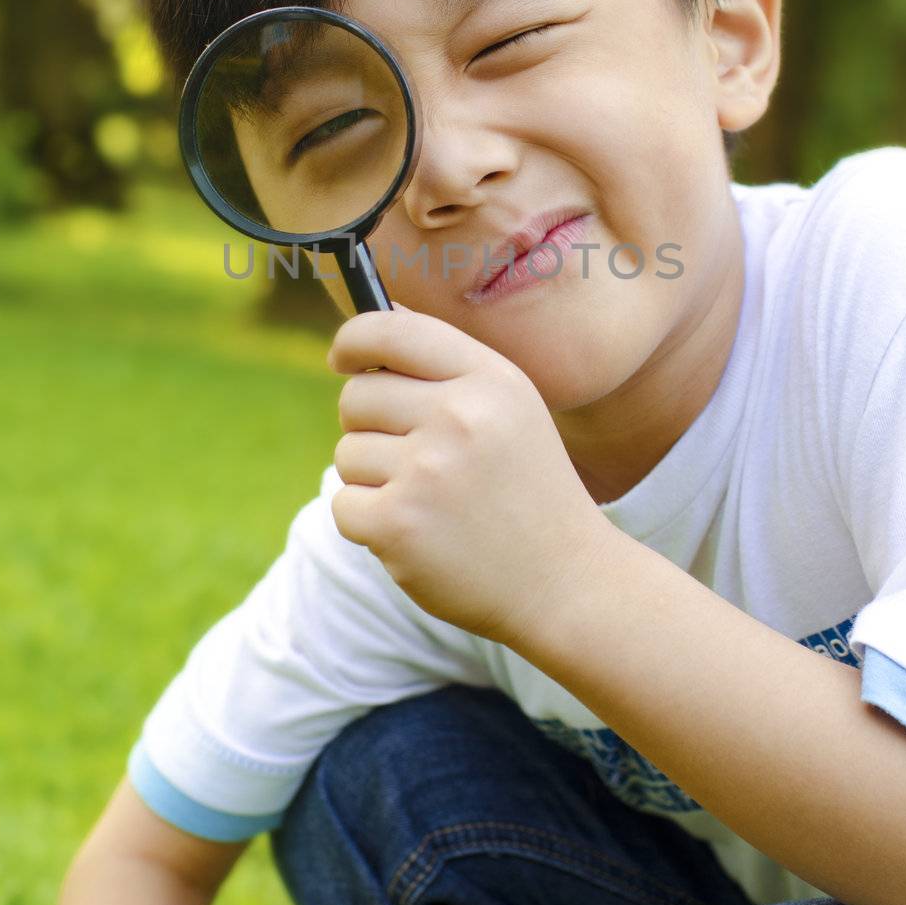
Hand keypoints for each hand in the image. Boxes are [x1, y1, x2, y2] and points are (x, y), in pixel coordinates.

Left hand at [326, 303, 611, 647]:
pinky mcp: (398, 525)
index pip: (391, 330)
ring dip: (373, 478)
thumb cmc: (526, 488)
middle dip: (369, 424)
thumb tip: (372, 324)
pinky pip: (344, 504)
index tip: (343, 358)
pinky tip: (417, 531)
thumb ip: (446, 364)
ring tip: (429, 500)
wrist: (562, 580)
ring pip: (347, 453)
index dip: (354, 339)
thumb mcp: (510, 407)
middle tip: (412, 456)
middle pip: (356, 396)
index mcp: (488, 379)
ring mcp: (427, 472)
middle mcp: (459, 417)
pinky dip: (368, 522)